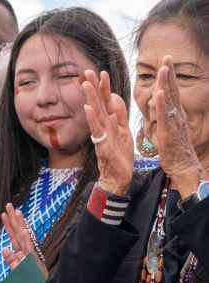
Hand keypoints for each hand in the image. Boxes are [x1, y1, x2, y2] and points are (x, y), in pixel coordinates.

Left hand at [0, 203, 46, 276]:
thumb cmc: (31, 282)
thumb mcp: (18, 270)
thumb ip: (11, 260)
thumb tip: (5, 248)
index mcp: (22, 252)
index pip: (14, 235)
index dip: (8, 224)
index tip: (3, 213)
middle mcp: (27, 251)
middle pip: (19, 232)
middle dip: (14, 218)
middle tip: (8, 204)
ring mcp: (31, 255)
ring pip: (25, 237)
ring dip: (21, 224)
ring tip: (17, 212)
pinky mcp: (35, 261)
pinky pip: (30, 249)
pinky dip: (27, 240)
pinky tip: (23, 230)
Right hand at [82, 70, 133, 195]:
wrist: (118, 178)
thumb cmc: (120, 157)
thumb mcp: (124, 131)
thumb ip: (120, 115)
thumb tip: (116, 97)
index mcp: (111, 123)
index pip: (106, 101)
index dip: (104, 87)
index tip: (101, 72)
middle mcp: (104, 127)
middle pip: (98, 104)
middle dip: (93, 88)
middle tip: (88, 71)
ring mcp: (102, 136)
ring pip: (95, 114)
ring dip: (90, 98)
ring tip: (86, 84)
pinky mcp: (103, 145)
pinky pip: (97, 130)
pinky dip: (92, 119)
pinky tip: (88, 108)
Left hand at [154, 56, 203, 194]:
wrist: (182, 166)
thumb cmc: (173, 150)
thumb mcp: (168, 129)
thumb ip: (164, 117)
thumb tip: (159, 106)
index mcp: (175, 114)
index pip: (171, 92)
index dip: (169, 77)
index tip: (165, 62)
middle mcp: (177, 115)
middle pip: (173, 91)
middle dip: (170, 73)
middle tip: (167, 56)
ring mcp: (174, 123)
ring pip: (170, 100)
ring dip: (166, 84)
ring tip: (164, 68)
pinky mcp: (168, 133)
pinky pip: (165, 116)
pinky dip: (162, 104)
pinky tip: (159, 93)